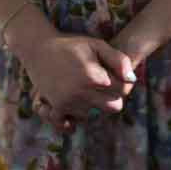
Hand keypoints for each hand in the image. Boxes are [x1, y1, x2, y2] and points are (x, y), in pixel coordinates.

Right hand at [16, 30, 134, 129]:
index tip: (116, 77)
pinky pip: (67, 124)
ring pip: (93, 115)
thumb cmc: (72, 45)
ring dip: (93, 107)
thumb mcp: (98, 45)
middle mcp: (82, 93)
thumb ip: (119, 60)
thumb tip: (132, 79)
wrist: (39, 49)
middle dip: (113, 98)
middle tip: (105, 88)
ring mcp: (67, 102)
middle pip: (113, 107)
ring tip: (88, 91)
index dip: (123, 84)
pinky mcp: (55, 107)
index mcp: (95, 77)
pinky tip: (74, 111)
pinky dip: (71, 120)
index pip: (122, 91)